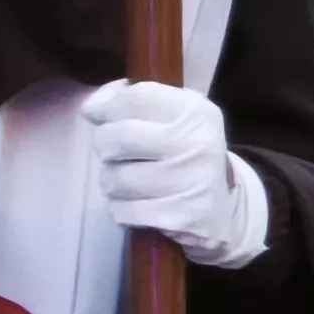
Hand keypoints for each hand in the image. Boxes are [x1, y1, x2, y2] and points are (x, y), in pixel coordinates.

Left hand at [81, 80, 271, 269]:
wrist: (222, 207)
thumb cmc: (184, 152)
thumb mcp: (173, 116)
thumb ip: (132, 101)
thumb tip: (92, 107)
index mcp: (195, 112)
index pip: (135, 98)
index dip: (106, 106)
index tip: (100, 115)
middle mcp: (197, 143)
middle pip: (116, 138)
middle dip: (104, 146)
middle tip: (115, 153)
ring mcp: (189, 181)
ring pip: (114, 178)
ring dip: (111, 180)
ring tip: (130, 179)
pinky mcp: (178, 216)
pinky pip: (122, 209)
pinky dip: (121, 207)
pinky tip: (139, 202)